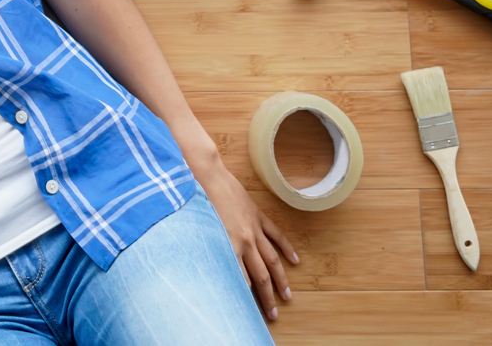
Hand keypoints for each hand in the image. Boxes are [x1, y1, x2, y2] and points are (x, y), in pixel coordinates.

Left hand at [191, 152, 296, 320]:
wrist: (206, 175)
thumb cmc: (196, 203)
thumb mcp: (199, 233)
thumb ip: (210, 254)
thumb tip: (211, 273)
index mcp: (229, 247)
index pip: (242, 281)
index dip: (246, 298)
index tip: (248, 311)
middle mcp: (244, 241)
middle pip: (261, 276)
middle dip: (267, 298)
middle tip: (273, 315)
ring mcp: (253, 228)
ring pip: (272, 260)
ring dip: (281, 279)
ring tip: (288, 296)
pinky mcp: (257, 215)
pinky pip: (275, 235)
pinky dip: (286, 248)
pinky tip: (295, 261)